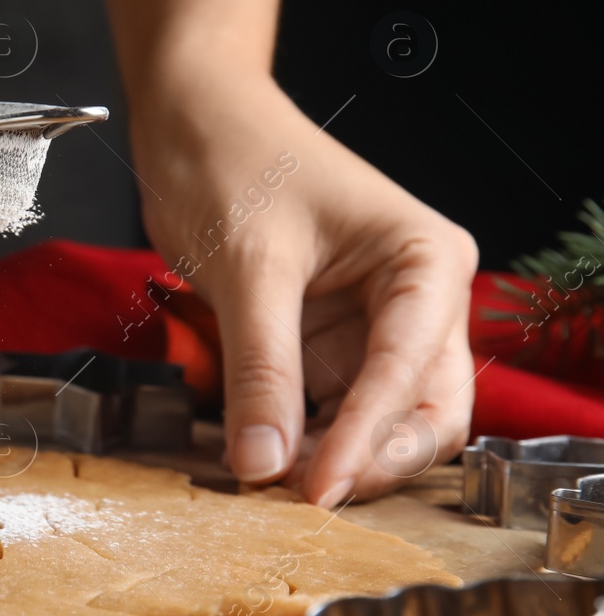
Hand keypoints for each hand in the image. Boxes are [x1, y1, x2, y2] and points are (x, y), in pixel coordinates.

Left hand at [130, 76, 477, 504]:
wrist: (190, 118)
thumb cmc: (232, 158)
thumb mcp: (249, 267)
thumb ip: (261, 368)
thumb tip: (263, 462)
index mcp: (425, 261)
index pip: (411, 371)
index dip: (365, 438)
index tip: (315, 489)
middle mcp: (416, 298)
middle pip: (422, 410)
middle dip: (368, 458)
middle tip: (301, 497)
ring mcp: (371, 324)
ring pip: (378, 419)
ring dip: (333, 457)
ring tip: (273, 484)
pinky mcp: (324, 340)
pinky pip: (327, 407)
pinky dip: (301, 437)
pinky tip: (261, 458)